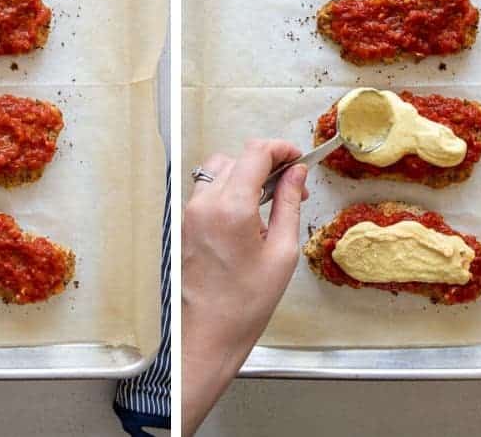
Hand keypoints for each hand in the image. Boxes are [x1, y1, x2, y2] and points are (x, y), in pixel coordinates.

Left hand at [181, 139, 309, 435]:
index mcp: (230, 208)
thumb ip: (288, 204)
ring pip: (216, 172)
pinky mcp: (183, 224)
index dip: (280, 149)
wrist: (207, 332)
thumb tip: (296, 174)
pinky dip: (226, 191)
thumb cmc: (246, 302)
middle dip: (264, 164)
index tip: (297, 159)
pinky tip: (246, 216)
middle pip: (234, 158)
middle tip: (289, 188)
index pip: (254, 153)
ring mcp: (188, 213)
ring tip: (268, 204)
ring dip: (243, 176)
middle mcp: (203, 204)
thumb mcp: (282, 252)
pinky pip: (205, 192)